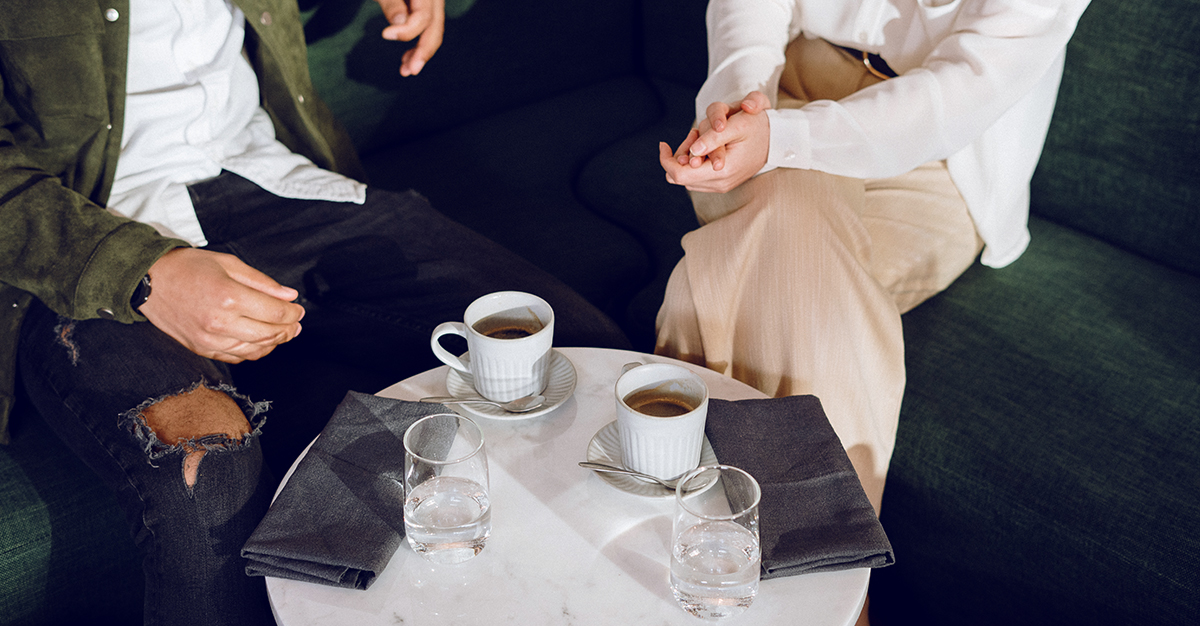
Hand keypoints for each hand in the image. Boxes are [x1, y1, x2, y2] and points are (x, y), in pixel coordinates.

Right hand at [139, 248, 304, 363]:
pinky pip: (236, 357)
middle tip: (296, 323)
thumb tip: (290, 296)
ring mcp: (209, 340)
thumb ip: (262, 282)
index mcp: (229, 297)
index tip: (299, 310)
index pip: (275, 313)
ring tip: (283, 332)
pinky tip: (261, 342)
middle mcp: (220, 322)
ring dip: (274, 342)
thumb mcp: (229, 263)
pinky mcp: (201, 349)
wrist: (149, 281)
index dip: (293, 313)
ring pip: (255, 349)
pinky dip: (254, 351)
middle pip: (269, 334)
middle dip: (288, 329)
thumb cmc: (188, 267)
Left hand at [376, 0, 445, 75]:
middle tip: (410, 71)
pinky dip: (418, 42)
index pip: (424, 16)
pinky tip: (407, 57)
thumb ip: (391, 2)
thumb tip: (400, 24)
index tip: (386, 35)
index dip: (408, 30)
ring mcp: (431, 2)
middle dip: (423, 51)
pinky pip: (427, 27)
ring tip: (406, 70)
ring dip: (421, 51)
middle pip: (435, 26)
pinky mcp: (425, 7)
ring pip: (433, 30)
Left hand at [659, 91, 770, 193]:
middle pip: (680, 177)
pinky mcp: (721, 184)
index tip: (663, 143)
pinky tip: (705, 148)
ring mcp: (721, 186)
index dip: (666, 160)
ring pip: (687, 178)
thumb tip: (692, 153)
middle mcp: (720, 184)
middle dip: (680, 155)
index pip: (679, 174)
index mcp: (722, 171)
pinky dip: (695, 163)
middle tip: (692, 135)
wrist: (777, 140)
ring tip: (701, 139)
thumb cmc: (758, 127)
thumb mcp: (737, 125)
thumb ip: (713, 139)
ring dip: (687, 158)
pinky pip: (697, 178)